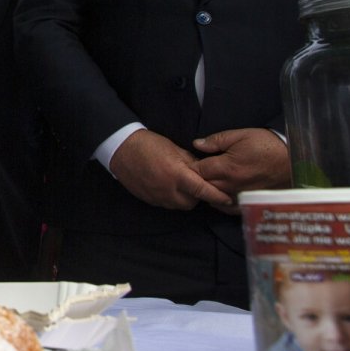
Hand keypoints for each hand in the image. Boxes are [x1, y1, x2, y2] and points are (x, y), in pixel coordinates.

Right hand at [108, 129, 232, 210]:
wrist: (121, 148)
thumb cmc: (149, 144)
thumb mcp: (175, 149)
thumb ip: (191, 163)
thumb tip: (204, 172)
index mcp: (177, 175)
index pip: (203, 191)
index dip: (218, 197)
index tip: (229, 199)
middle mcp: (168, 190)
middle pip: (192, 202)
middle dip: (198, 196)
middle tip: (197, 185)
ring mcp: (156, 196)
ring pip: (179, 205)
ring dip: (184, 199)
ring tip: (181, 186)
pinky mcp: (148, 199)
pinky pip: (165, 204)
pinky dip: (170, 198)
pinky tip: (167, 186)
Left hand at [193, 128, 291, 205]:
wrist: (294, 160)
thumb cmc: (267, 145)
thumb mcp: (240, 135)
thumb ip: (216, 140)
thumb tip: (196, 144)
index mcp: (227, 167)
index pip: (198, 171)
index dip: (191, 166)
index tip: (191, 161)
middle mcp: (231, 185)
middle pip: (204, 185)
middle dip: (197, 179)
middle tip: (198, 171)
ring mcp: (240, 196)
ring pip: (214, 197)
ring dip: (208, 190)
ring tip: (208, 181)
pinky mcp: (250, 202)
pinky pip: (229, 208)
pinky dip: (221, 203)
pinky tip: (219, 195)